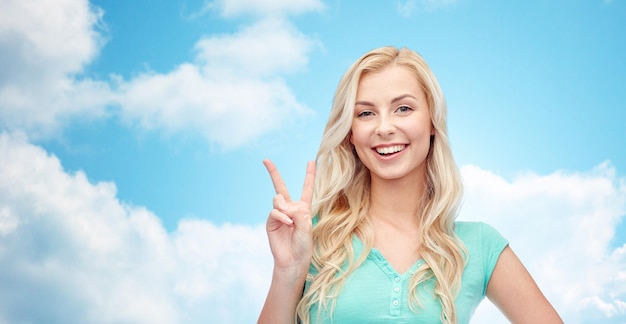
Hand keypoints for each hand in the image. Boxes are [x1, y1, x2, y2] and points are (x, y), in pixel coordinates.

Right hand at [263, 159, 314, 277]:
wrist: (293, 260)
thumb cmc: (303, 245)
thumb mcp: (307, 226)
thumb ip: (297, 212)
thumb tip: (281, 204)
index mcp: (303, 208)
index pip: (306, 188)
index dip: (309, 175)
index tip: (311, 161)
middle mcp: (290, 209)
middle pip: (280, 186)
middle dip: (273, 173)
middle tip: (265, 160)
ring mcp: (279, 214)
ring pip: (278, 200)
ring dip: (285, 208)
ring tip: (290, 221)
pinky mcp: (271, 221)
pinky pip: (275, 211)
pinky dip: (281, 216)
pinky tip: (287, 223)